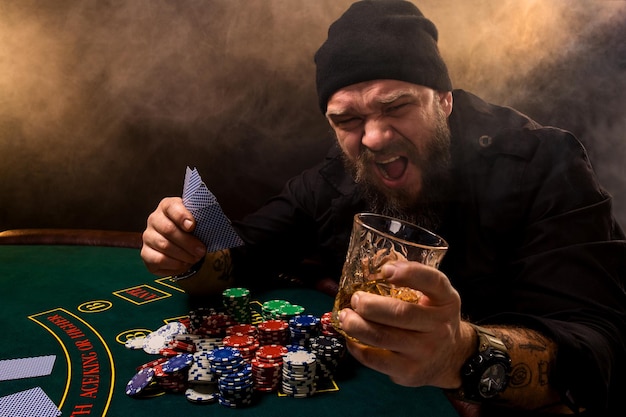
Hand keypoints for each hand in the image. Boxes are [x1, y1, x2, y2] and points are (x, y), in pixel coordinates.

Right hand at [141, 197, 206, 275]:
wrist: (184, 244)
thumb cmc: (192, 229)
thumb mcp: (198, 220)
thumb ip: (202, 220)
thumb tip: (209, 227)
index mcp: (167, 206)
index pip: (172, 207)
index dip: (182, 216)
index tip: (192, 226)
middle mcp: (154, 219)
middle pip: (168, 229)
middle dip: (188, 242)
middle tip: (201, 251)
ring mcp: (148, 237)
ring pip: (164, 246)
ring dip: (183, 255)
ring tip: (195, 258)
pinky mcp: (146, 253)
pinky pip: (158, 260)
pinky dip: (174, 264)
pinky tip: (184, 264)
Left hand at [338, 261, 474, 388]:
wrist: (450, 358)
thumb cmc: (433, 319)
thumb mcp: (434, 297)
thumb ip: (411, 281)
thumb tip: (367, 266)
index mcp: (446, 300)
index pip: (433, 281)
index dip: (409, 273)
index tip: (385, 270)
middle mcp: (439, 326)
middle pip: (400, 313)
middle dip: (369, 305)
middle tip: (355, 299)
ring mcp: (424, 351)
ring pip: (382, 337)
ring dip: (356, 325)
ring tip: (345, 316)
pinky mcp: (408, 371)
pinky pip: (374, 359)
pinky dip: (356, 347)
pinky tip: (350, 337)